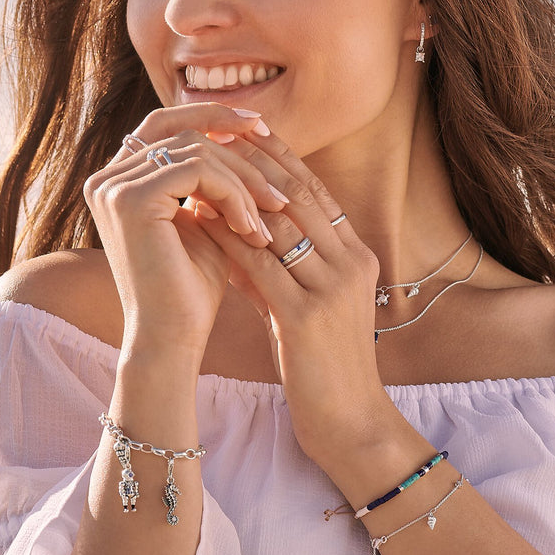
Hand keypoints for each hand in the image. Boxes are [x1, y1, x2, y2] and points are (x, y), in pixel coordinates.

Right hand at [83, 104, 286, 357]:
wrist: (173, 339)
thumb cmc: (193, 290)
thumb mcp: (208, 224)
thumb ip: (214, 183)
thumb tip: (245, 136)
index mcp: (119, 182)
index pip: (167, 127)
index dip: (213, 119)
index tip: (262, 126)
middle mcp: (107, 179)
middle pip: (180, 130)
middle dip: (235, 142)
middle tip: (275, 162)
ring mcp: (113, 187)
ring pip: (197, 151)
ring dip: (244, 182)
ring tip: (270, 219)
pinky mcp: (130, 200)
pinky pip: (198, 171)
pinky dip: (235, 195)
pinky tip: (253, 230)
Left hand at [194, 132, 394, 467]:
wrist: (350, 422)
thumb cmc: (323, 367)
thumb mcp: (304, 307)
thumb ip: (277, 270)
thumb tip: (235, 235)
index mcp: (359, 257)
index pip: (316, 193)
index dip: (278, 157)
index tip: (241, 132)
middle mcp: (352, 264)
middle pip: (298, 195)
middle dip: (254, 159)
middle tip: (213, 132)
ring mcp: (334, 289)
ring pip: (276, 223)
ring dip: (232, 192)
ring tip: (195, 168)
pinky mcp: (307, 317)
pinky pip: (259, 263)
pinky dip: (225, 237)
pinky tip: (196, 219)